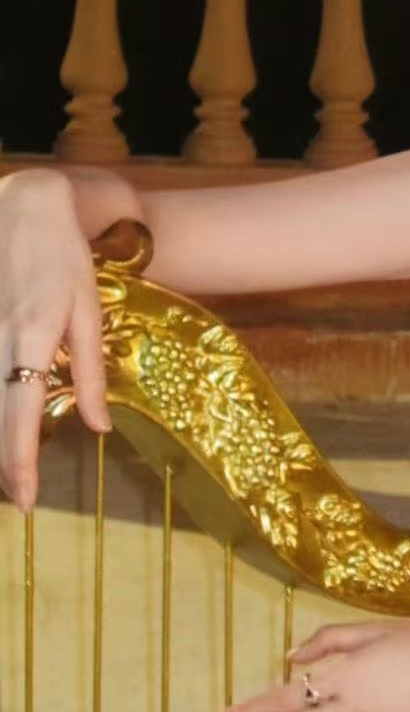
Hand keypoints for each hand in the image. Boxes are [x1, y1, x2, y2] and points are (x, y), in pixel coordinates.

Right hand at [0, 171, 110, 510]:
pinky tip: (5, 424)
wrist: (23, 210)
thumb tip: (99, 428)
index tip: (26, 501)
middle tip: (19, 496)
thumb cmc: (64, 261)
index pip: (22, 416)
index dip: (22, 463)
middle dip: (5, 463)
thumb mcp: (89, 313)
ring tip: (13, 470)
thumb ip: (89, 372)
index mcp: (32, 337)